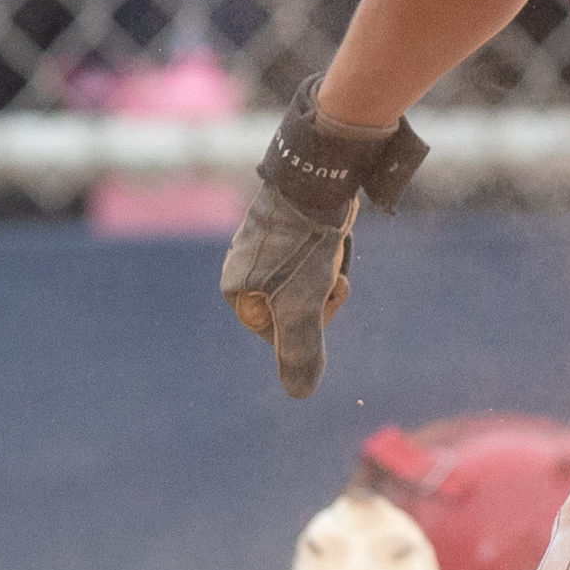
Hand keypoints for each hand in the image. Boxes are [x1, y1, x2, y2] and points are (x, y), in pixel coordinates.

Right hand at [219, 84, 430, 398]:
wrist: (318, 175)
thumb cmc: (305, 243)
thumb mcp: (305, 306)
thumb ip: (301, 352)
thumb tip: (300, 395)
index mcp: (236, 290)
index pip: (283, 333)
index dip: (314, 321)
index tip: (325, 292)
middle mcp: (242, 266)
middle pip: (298, 306)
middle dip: (324, 292)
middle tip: (332, 267)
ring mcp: (262, 242)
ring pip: (310, 278)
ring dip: (330, 267)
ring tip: (332, 242)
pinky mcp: (283, 222)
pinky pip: (313, 251)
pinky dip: (329, 245)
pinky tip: (333, 228)